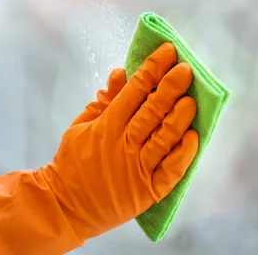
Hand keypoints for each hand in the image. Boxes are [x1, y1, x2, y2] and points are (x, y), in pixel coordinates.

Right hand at [0, 43, 198, 253]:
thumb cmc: (71, 162)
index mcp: (106, 126)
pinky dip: (184, 154)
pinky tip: (193, 137)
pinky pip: (171, 171)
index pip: (135, 90)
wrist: (64, 206)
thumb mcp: (79, 127)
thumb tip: (121, 72)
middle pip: (153, 110)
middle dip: (170, 86)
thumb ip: (104, 101)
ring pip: (165, 137)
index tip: (167, 51)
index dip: (152, 68)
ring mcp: (136, 169)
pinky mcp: (146, 192)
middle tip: (186, 69)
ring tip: (191, 99)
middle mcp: (123, 145)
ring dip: (180, 116)